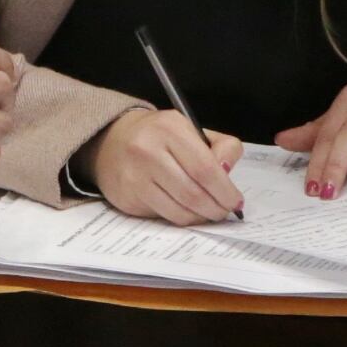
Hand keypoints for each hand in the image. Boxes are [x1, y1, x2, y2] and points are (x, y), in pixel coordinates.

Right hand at [90, 108, 245, 222]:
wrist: (111, 141)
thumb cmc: (160, 137)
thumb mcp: (191, 130)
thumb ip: (221, 147)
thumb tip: (227, 176)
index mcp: (170, 128)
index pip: (205, 168)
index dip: (225, 190)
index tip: (235, 201)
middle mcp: (148, 150)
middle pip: (193, 193)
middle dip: (216, 209)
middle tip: (224, 211)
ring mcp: (134, 176)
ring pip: (179, 210)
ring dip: (200, 217)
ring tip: (208, 213)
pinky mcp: (127, 197)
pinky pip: (163, 216)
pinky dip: (180, 217)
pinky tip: (185, 210)